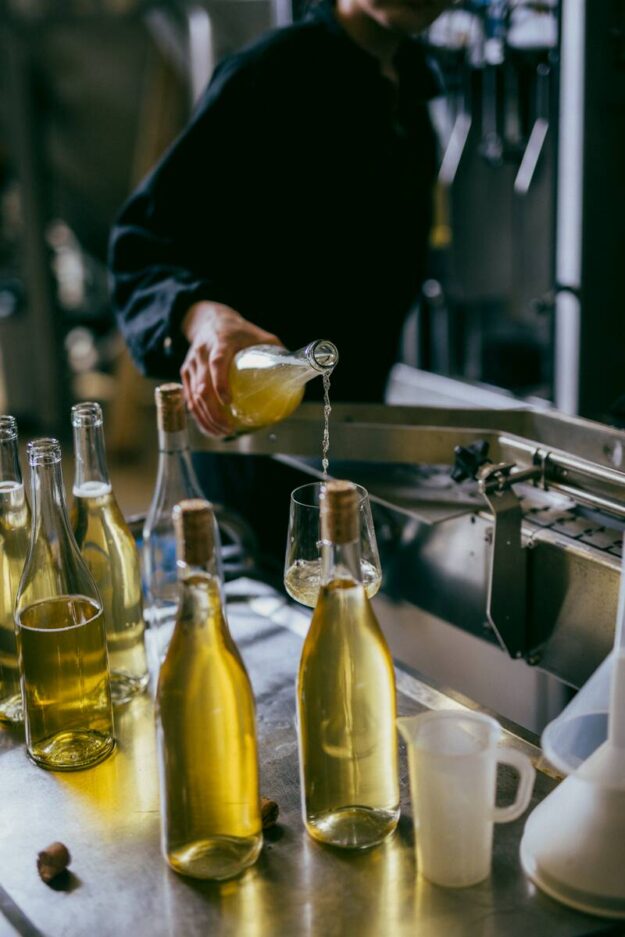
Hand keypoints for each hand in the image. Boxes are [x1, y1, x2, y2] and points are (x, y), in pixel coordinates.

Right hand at [180, 301, 282, 435]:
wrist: (209, 320)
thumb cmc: (238, 330)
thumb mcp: (258, 334)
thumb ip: (276, 350)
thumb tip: (295, 371)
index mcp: (220, 342)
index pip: (216, 363)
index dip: (220, 383)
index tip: (229, 402)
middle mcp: (202, 353)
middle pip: (202, 387)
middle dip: (213, 412)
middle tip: (229, 428)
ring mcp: (191, 364)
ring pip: (193, 396)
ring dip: (206, 418)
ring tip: (222, 432)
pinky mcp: (185, 373)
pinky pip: (188, 398)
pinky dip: (198, 416)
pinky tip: (210, 427)